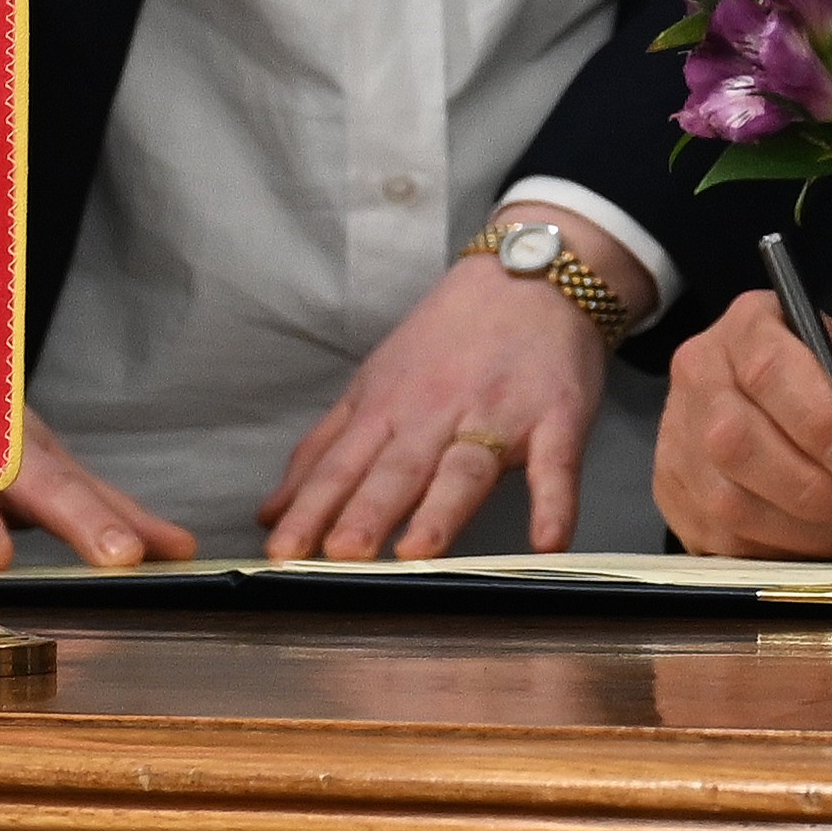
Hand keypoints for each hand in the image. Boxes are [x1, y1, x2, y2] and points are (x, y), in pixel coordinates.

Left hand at [258, 205, 640, 558]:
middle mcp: (437, 414)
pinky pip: (557, 466)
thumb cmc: (447, 337)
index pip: (341, 466)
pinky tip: (548, 543)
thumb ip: (325, 450)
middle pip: (398, 469)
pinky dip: (556, 504)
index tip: (283, 552)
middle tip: (342, 554)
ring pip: (466, 469)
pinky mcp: (558, 419)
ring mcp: (500, 417)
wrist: (532, 276)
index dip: (312, 509)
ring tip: (419, 551)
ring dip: (443, 510)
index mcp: (387, 408)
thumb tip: (272, 513)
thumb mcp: (374, 383)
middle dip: (369, 510)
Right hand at [652, 292, 831, 558]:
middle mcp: (699, 375)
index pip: (771, 372)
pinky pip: (716, 535)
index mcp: (746, 328)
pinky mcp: (669, 487)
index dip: (819, 426)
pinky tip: (815, 548)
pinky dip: (772, 551)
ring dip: (796, 530)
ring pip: (725, 498)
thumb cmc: (813, 367)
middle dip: (811, 489)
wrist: (745, 380)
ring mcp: (675, 434)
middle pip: (737, 442)